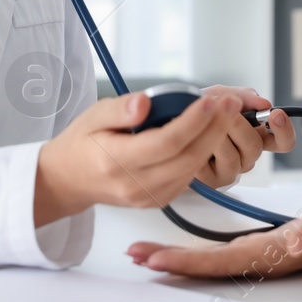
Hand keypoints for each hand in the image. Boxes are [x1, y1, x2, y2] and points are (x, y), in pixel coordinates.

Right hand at [34, 91, 239, 224]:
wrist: (70, 180)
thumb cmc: (82, 143)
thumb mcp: (93, 115)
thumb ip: (120, 108)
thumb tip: (146, 103)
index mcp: (115, 162)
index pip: (165, 143)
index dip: (192, 122)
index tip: (211, 100)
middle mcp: (134, 185)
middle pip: (186, 157)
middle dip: (214, 128)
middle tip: (231, 103)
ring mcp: (147, 197)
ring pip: (191, 168)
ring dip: (214, 140)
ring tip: (227, 113)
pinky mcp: (158, 200)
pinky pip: (188, 176)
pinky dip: (202, 153)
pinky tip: (211, 132)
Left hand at [126, 196, 301, 279]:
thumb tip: (294, 240)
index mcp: (268, 254)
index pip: (217, 261)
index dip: (184, 260)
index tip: (154, 258)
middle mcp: (257, 258)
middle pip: (204, 264)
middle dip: (168, 260)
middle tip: (134, 254)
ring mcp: (256, 254)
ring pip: (207, 259)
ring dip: (175, 256)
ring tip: (144, 252)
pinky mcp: (258, 247)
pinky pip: (217, 252)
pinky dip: (193, 250)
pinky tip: (178, 248)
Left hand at [194, 85, 296, 187]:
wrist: (167, 123)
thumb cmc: (198, 111)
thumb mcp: (220, 95)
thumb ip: (243, 96)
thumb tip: (264, 103)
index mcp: (254, 136)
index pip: (282, 142)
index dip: (284, 131)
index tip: (276, 115)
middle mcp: (244, 156)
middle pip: (255, 147)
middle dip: (238, 124)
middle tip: (223, 110)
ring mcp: (228, 171)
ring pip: (233, 157)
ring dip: (216, 134)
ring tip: (203, 122)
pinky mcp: (209, 181)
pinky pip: (209, 166)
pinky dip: (199, 145)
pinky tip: (193, 138)